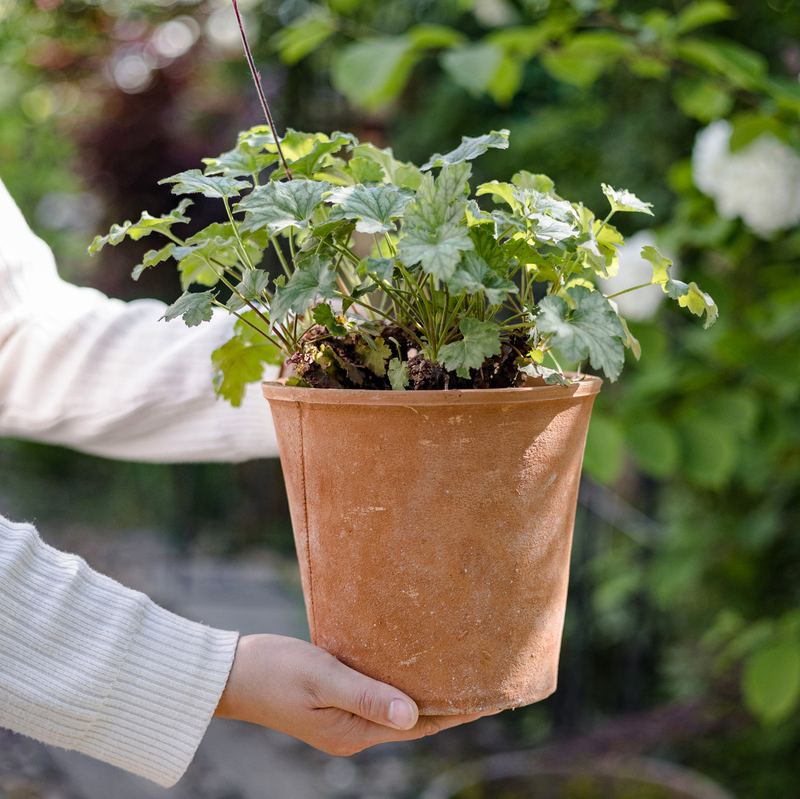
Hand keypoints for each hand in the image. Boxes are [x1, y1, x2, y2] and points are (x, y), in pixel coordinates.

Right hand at [214, 634, 491, 755]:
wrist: (231, 673)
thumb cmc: (273, 670)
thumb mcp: (321, 678)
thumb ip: (365, 696)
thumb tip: (413, 716)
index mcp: (353, 732)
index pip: (420, 726)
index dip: (457, 713)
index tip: (492, 697)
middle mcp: (353, 732)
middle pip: (414, 722)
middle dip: (449, 704)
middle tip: (486, 679)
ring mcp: (343, 720)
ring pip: (397, 709)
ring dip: (427, 694)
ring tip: (458, 672)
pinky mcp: (334, 704)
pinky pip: (379, 698)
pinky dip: (401, 686)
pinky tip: (411, 667)